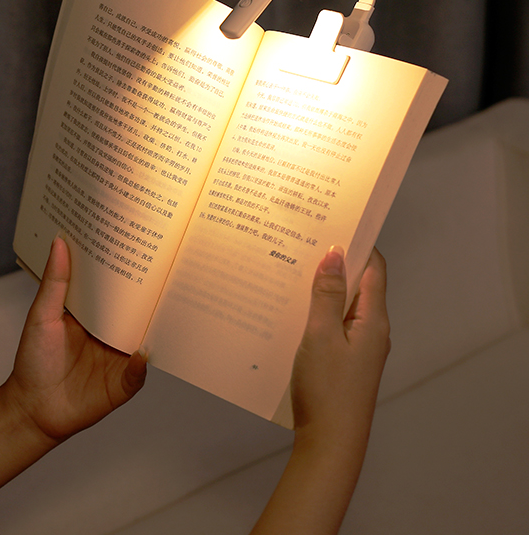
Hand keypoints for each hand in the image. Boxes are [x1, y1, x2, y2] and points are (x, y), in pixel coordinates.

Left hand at [2, 237, 146, 442]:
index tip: (136, 243)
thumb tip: (59, 242)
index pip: (115, 288)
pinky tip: (142, 352)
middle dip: (149, 295)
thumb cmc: (34, 360)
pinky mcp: (121, 384)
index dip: (124, 269)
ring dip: (153, 327)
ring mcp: (118, 358)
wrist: (31, 409)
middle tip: (163, 271)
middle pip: (135, 312)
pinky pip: (138, 374)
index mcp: (93, 314)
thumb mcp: (42, 315)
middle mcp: (110, 333)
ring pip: (143, 339)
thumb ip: (55, 282)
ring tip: (167, 308)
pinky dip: (141, 364)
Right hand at [291, 247, 389, 450]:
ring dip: (322, 287)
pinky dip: (317, 310)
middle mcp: (371, 330)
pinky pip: (333, 324)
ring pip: (342, 304)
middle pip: (357, 284)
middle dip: (334, 262)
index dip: (356, 243)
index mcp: (374, 320)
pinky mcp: (344, 360)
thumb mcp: (321, 335)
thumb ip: (326, 293)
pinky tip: (292, 308)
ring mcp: (358, 346)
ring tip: (292, 269)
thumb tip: (334, 254)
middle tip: (303, 241)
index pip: (373, 268)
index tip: (332, 223)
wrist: (330, 443)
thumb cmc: (328, 391)